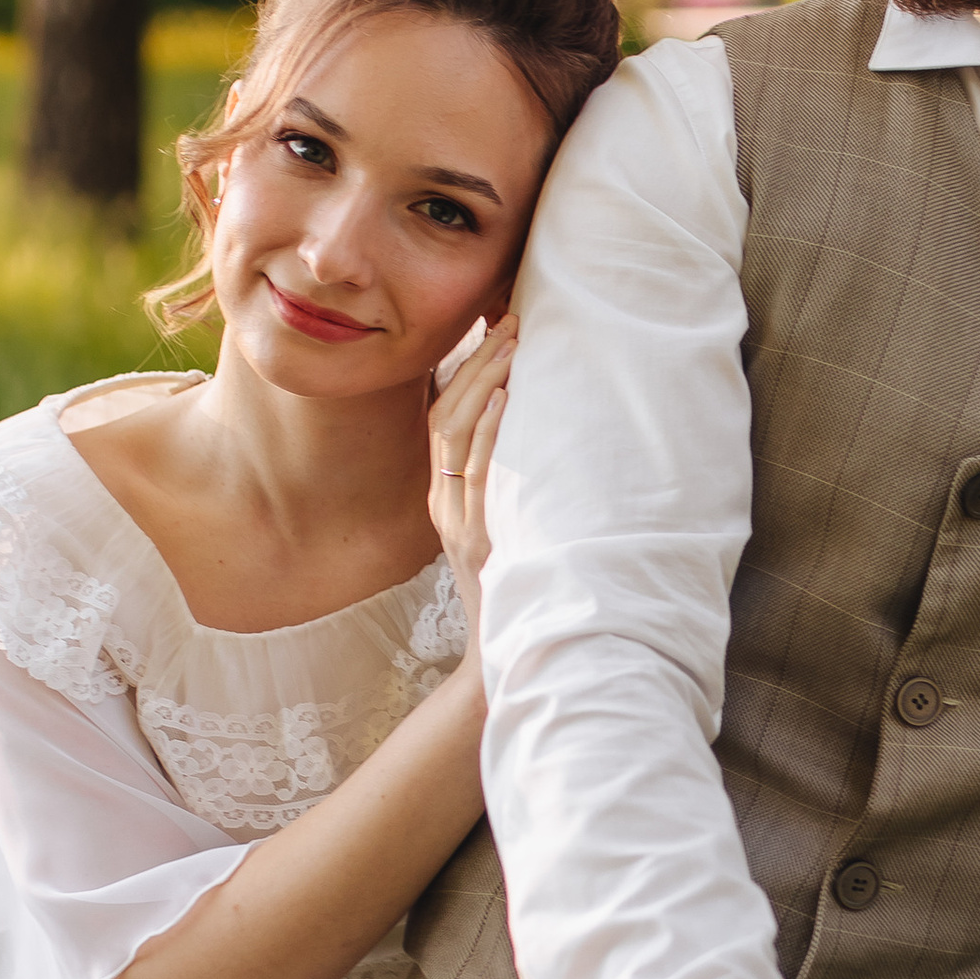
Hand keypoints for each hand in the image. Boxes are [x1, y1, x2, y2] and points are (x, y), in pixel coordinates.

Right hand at [427, 316, 514, 635]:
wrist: (503, 656)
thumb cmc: (512, 592)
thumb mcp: (501, 533)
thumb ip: (504, 489)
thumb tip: (535, 436)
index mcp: (445, 497)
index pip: (444, 416)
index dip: (466, 369)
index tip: (497, 329)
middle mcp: (445, 504)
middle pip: (447, 415)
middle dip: (477, 363)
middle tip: (512, 322)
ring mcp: (458, 522)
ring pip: (458, 436)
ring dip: (487, 383)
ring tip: (514, 345)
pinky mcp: (477, 540)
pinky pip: (479, 476)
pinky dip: (492, 432)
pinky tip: (510, 400)